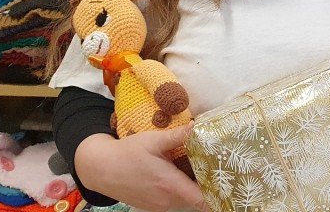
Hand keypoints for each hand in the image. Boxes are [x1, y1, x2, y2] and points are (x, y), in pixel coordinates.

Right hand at [75, 125, 207, 211]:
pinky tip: (182, 175)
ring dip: (193, 188)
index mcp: (169, 184)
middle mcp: (166, 200)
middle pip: (196, 198)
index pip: (201, 199)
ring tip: (202, 169)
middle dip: (207, 186)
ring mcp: (158, 206)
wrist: (100, 169)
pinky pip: (173, 201)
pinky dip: (180, 191)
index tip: (229, 183)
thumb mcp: (153, 141)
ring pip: (184, 200)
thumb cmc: (127, 153)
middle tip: (218, 168)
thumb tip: (198, 125)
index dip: (217, 194)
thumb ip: (177, 136)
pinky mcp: (152, 206)